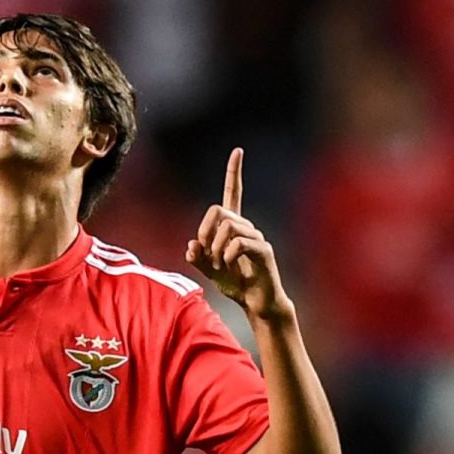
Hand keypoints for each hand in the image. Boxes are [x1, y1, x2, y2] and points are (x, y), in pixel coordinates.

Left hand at [186, 149, 292, 321]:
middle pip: (218, 210)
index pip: (233, 193)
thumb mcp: (208, 269)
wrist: (256, 302)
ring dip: (216, 248)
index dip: (234, 173)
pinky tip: (231, 267)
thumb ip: (197, 257)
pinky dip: (226, 256)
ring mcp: (256, 237)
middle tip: (206, 254)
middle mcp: (246, 226)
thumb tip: (191, 244)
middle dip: (204, 231)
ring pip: (227, 227)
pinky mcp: (262, 250)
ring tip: (222, 264)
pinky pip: (237, 243)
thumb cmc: (235, 283)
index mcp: (233, 227)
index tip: (237, 151)